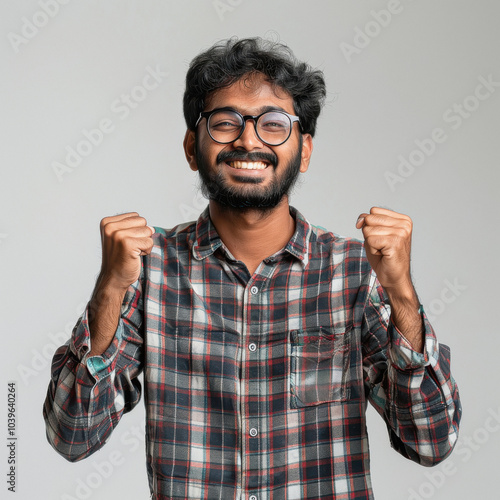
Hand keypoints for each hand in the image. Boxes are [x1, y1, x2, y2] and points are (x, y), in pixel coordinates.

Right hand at [99, 212, 154, 290]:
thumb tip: (152, 228)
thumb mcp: (121, 237)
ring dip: (144, 244)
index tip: (125, 242)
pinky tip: (134, 257)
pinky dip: (146, 251)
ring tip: (132, 252)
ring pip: (147, 231)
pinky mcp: (127, 244)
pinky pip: (149, 242)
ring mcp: (118, 235)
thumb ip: (134, 226)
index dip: (136, 230)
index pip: (136, 216)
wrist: (113, 279)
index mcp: (107, 222)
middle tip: (130, 248)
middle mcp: (110, 227)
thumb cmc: (120, 258)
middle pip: (142, 222)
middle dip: (141, 235)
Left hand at [356, 207, 423, 349]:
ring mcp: (401, 233)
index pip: (372, 211)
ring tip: (383, 251)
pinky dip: (372, 249)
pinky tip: (383, 255)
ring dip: (371, 243)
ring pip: (368, 230)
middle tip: (381, 246)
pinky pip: (370, 240)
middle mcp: (404, 224)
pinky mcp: (395, 242)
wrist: (394, 278)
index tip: (381, 239)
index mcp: (402, 219)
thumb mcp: (373, 234)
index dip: (370, 226)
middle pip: (369, 219)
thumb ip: (366, 222)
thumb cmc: (383, 257)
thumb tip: (360, 221)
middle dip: (370, 235)